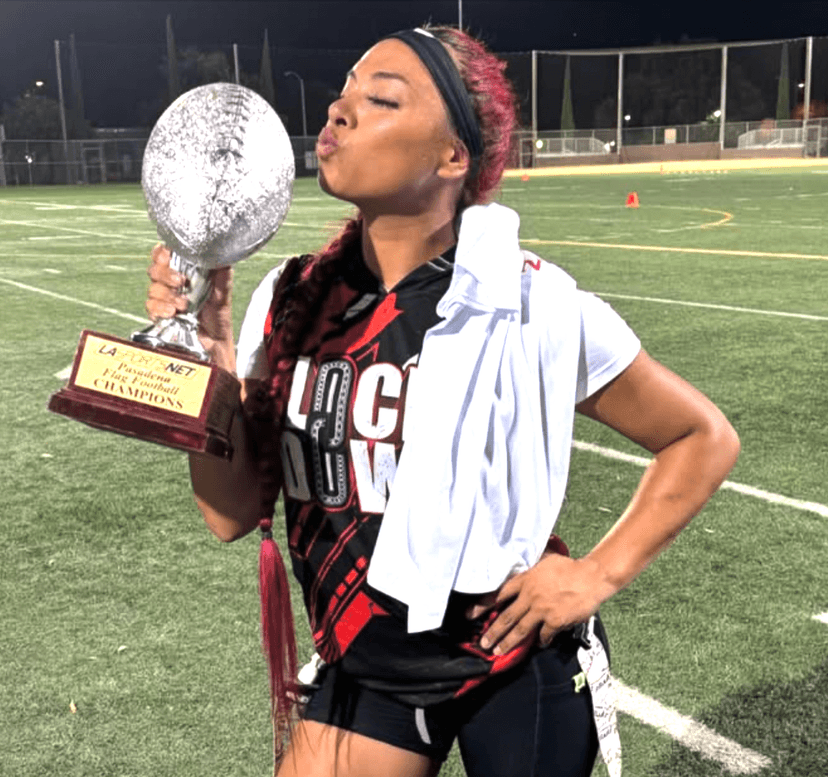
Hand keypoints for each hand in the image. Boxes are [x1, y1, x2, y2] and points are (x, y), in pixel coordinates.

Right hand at [144, 244, 234, 368]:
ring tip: (184, 305)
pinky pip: (150, 307)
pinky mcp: (159, 314)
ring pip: (152, 288)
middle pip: (154, 269)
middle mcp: (171, 282)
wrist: (216, 340)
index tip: (169, 257)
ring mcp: (164, 298)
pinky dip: (160, 309)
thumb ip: (222, 273)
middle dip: (166, 275)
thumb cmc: (219, 313)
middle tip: (181, 282)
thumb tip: (222, 255)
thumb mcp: (223, 290)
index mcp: (184, 270)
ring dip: (168, 296)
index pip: (163, 253)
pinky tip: (172, 313)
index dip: (162, 253)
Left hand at [468, 554, 606, 655]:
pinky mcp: (555, 621)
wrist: (591, 577)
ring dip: (508, 642)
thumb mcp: (545, 560)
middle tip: (483, 643)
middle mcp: (530, 596)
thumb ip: (531, 567)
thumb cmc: (569, 566)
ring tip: (498, 651)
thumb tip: (521, 565)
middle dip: (492, 632)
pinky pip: (543, 635)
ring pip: (520, 629)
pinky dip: (540, 641)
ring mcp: (542, 609)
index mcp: (525, 580)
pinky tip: (538, 644)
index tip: (471, 614)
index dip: (483, 604)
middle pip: (506, 617)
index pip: (499, 593)